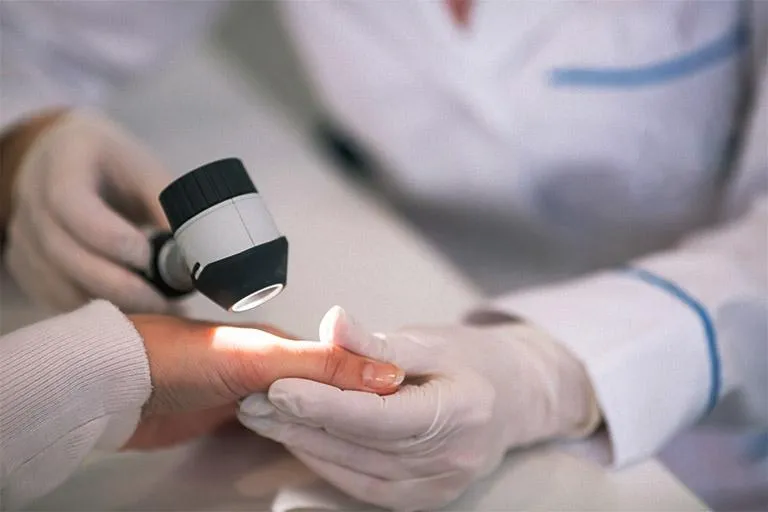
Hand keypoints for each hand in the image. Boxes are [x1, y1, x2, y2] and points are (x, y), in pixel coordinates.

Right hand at [3, 109, 172, 312]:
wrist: (67, 162)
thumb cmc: (115, 166)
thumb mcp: (146, 171)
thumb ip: (169, 207)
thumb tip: (201, 253)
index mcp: (64, 160)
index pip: (70, 203)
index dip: (111, 238)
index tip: (150, 258)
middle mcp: (32, 198)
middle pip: (65, 254)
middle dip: (121, 286)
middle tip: (165, 303)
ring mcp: (23, 235)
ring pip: (61, 285)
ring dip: (112, 305)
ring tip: (158, 310)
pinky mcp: (26, 267)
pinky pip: (59, 300)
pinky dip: (98, 313)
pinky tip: (134, 312)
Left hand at [123, 314, 404, 450]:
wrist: (118, 385)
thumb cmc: (180, 358)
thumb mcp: (261, 359)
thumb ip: (323, 366)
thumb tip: (385, 372)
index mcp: (287, 344)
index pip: (345, 367)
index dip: (374, 385)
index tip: (404, 404)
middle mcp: (275, 366)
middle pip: (327, 391)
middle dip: (356, 407)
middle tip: (387, 431)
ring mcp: (254, 392)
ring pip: (305, 412)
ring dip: (328, 423)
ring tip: (361, 441)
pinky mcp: (234, 418)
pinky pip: (279, 428)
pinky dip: (298, 435)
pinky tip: (311, 445)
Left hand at [238, 307, 600, 510]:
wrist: (515, 398)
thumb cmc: (473, 360)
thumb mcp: (432, 339)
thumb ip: (378, 342)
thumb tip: (332, 321)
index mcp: (462, 410)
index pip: (381, 414)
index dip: (326, 402)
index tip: (278, 387)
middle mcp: (453, 459)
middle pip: (362, 444)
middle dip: (302, 422)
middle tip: (253, 400)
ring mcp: (440, 486)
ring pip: (357, 469)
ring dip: (305, 443)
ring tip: (263, 417)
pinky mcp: (425, 499)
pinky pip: (365, 487)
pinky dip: (329, 463)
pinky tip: (299, 441)